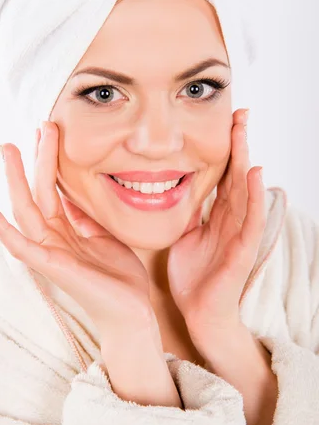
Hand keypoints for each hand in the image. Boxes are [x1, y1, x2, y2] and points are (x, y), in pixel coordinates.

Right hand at [0, 121, 154, 342]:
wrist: (132, 311)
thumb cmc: (119, 277)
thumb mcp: (104, 236)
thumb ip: (85, 217)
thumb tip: (74, 196)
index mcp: (67, 231)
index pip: (54, 189)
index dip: (51, 161)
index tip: (50, 133)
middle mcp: (54, 238)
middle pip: (39, 191)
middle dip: (36, 158)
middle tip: (37, 124)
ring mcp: (50, 251)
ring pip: (27, 208)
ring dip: (16, 178)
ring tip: (7, 148)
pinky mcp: (50, 266)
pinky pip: (20, 244)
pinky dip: (1, 226)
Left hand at [166, 108, 266, 349]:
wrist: (199, 311)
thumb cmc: (193, 275)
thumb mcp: (184, 235)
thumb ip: (185, 212)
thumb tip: (169, 188)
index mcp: (217, 215)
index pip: (222, 174)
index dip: (223, 148)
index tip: (222, 120)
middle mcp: (231, 218)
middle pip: (235, 174)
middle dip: (237, 143)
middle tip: (239, 113)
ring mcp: (240, 232)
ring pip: (244, 189)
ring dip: (245, 158)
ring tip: (244, 130)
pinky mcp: (243, 249)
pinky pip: (250, 218)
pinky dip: (254, 195)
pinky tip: (255, 173)